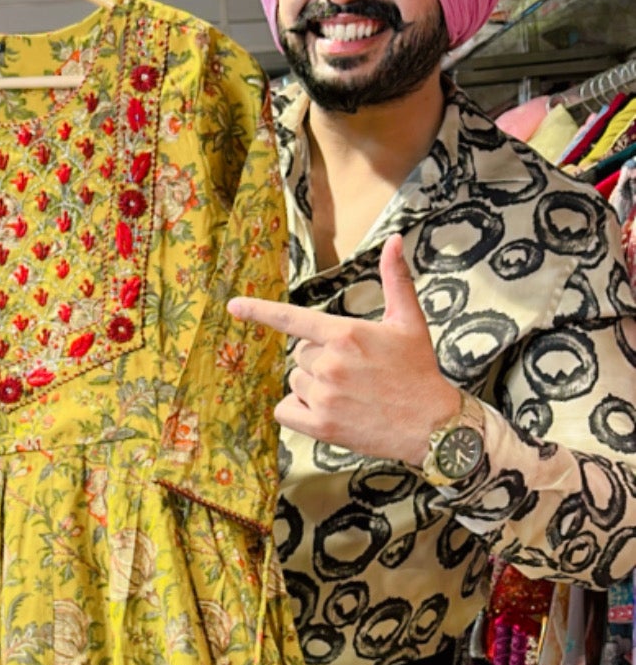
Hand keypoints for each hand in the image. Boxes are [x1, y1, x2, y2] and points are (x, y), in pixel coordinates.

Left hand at [227, 235, 461, 465]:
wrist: (431, 424)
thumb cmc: (418, 370)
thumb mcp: (409, 321)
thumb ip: (396, 279)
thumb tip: (395, 240)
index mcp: (344, 334)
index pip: (291, 318)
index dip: (259, 311)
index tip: (233, 306)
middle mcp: (329, 363)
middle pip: (300, 355)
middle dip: (320, 362)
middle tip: (355, 374)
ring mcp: (323, 395)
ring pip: (295, 382)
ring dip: (313, 388)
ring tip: (349, 395)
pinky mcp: (321, 425)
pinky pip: (285, 411)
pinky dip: (298, 411)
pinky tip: (328, 412)